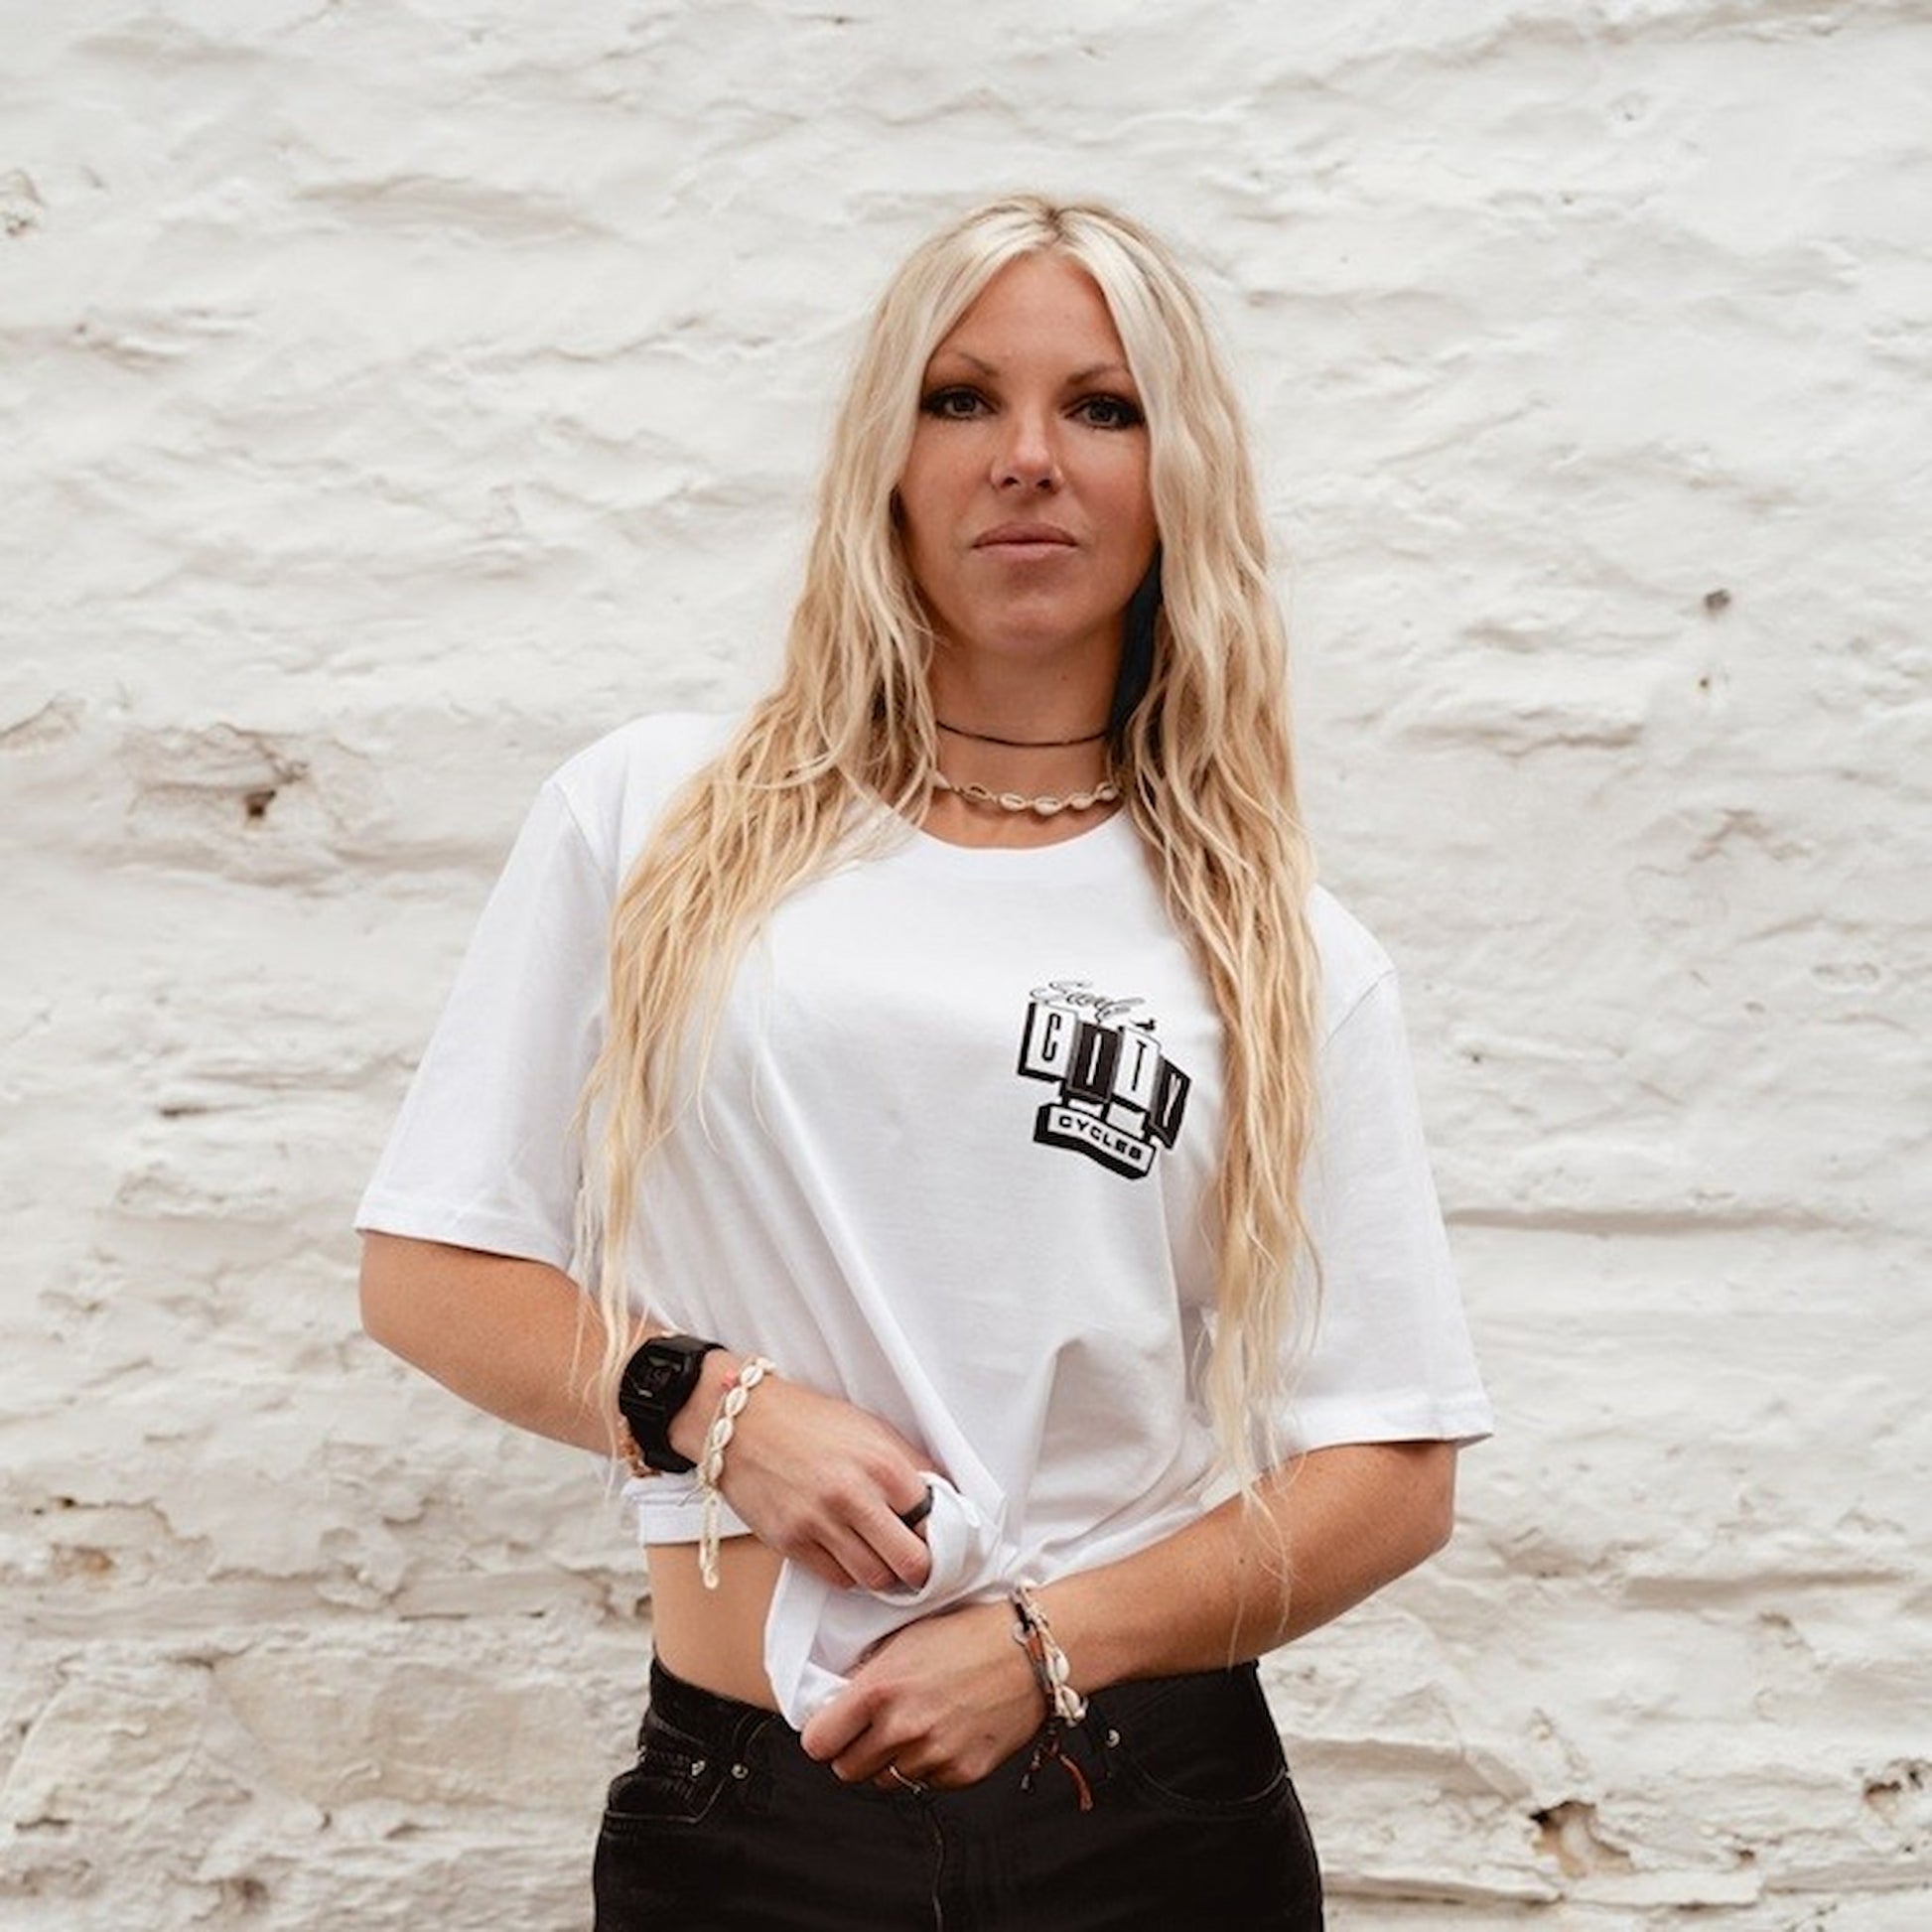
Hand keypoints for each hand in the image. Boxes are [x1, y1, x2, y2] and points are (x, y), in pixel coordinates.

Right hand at [697, 1367, 938, 1593]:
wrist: (743, 1422)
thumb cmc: (808, 1421)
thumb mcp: (870, 1428)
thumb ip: (907, 1464)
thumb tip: (941, 1499)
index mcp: (882, 1462)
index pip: (934, 1519)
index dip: (940, 1531)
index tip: (937, 1536)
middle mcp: (854, 1495)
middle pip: (911, 1561)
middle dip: (920, 1567)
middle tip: (918, 1561)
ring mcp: (820, 1522)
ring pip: (875, 1578)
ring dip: (885, 1573)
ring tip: (882, 1557)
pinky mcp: (791, 1542)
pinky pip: (837, 1579)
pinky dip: (850, 1573)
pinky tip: (849, 1552)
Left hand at [799, 1599, 1045, 1789]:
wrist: (1031, 1650)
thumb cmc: (969, 1634)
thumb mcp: (905, 1639)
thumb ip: (868, 1676)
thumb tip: (837, 1703)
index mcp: (880, 1690)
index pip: (818, 1743)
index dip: (823, 1735)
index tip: (832, 1727)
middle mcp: (902, 1728)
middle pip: (847, 1770)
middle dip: (855, 1750)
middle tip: (873, 1728)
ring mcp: (933, 1755)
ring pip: (886, 1780)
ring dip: (892, 1760)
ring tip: (916, 1725)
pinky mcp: (961, 1774)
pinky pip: (925, 1783)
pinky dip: (928, 1765)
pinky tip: (945, 1732)